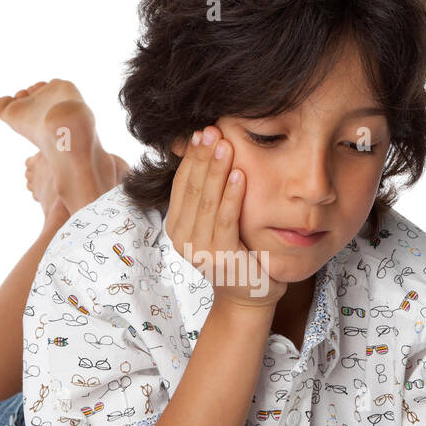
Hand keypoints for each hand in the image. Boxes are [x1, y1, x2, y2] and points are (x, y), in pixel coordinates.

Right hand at [166, 125, 284, 308]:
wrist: (249, 296)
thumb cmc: (237, 253)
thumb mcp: (215, 221)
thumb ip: (208, 195)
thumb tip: (206, 150)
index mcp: (176, 226)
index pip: (181, 183)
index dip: (191, 157)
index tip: (201, 132)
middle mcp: (181, 239)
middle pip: (192, 188)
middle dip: (203, 157)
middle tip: (212, 129)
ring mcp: (199, 250)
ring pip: (206, 201)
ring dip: (216, 170)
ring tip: (225, 144)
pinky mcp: (220, 258)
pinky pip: (225, 220)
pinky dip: (232, 196)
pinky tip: (240, 175)